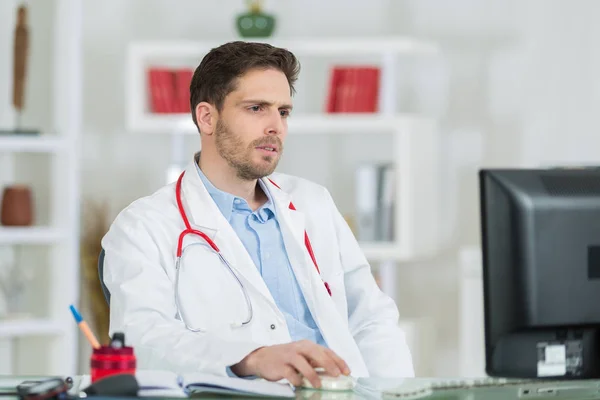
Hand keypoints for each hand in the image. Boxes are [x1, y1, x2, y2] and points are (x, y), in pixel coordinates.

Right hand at [230, 340, 350, 387]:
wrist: (262, 358)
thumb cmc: (287, 358)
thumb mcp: (303, 356)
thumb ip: (316, 362)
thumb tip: (334, 372)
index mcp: (307, 345)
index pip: (326, 351)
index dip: (338, 361)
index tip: (347, 371)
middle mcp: (299, 348)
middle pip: (316, 353)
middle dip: (328, 364)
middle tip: (337, 375)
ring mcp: (289, 356)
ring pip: (303, 363)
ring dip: (312, 375)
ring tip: (319, 385)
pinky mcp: (280, 366)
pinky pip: (290, 374)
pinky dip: (296, 380)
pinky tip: (299, 385)